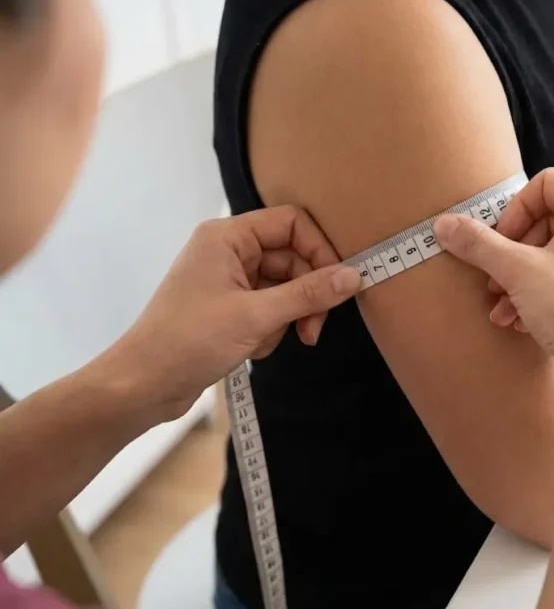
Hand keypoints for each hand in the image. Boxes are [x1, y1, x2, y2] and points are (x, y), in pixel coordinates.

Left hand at [113, 206, 361, 419]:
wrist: (142, 385)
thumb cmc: (190, 341)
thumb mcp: (256, 317)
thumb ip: (309, 293)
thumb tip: (355, 276)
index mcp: (227, 237)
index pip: (291, 223)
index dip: (319, 250)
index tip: (337, 284)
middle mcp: (228, 251)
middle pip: (292, 258)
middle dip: (306, 295)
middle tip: (312, 330)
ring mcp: (228, 279)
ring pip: (285, 287)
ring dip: (287, 317)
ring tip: (265, 343)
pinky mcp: (229, 307)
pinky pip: (270, 307)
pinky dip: (270, 329)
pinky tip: (250, 348)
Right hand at [433, 169, 553, 382]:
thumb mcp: (516, 271)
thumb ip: (478, 244)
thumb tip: (443, 224)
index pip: (547, 183)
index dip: (515, 209)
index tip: (501, 241)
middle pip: (552, 220)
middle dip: (514, 252)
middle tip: (495, 279)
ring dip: (523, 278)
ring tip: (502, 308)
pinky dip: (547, 293)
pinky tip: (523, 322)